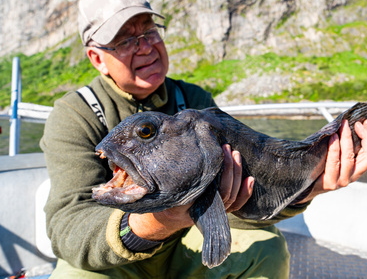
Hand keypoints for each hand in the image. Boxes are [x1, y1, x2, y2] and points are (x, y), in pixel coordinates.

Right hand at [129, 145, 253, 240]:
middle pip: (224, 192)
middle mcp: (200, 208)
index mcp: (184, 202)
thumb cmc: (152, 197)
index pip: (208, 190)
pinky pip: (237, 205)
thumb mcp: (141, 185)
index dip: (220, 173)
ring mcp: (211, 210)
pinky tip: (250, 178)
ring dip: (237, 175)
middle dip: (230, 169)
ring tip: (234, 154)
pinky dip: (245, 193)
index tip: (218, 152)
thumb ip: (133, 170)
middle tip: (227, 148)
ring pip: (232, 196)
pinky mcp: (218, 208)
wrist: (161, 218)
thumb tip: (116, 149)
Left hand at [295, 119, 366, 203]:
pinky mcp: (330, 183)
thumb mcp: (337, 156)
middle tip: (355, 123)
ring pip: (349, 158)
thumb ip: (344, 145)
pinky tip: (333, 137)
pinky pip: (333, 163)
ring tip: (342, 127)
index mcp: (358, 169)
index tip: (365, 123)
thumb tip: (346, 124)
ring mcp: (342, 181)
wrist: (306, 185)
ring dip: (346, 139)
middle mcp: (353, 176)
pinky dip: (334, 148)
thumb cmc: (321, 167)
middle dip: (364, 136)